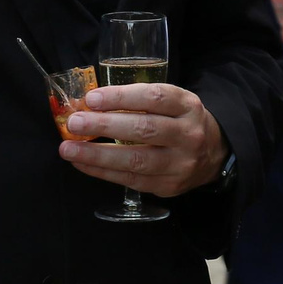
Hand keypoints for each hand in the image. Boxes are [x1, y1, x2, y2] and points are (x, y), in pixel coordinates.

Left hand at [61, 82, 227, 195]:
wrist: (213, 155)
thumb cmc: (180, 122)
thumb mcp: (173, 103)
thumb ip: (140, 101)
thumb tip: (90, 103)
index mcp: (188, 106)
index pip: (155, 98)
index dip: (121, 97)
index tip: (92, 98)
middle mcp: (188, 135)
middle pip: (144, 129)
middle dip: (105, 125)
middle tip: (75, 122)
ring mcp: (180, 163)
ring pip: (136, 160)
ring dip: (97, 155)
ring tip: (69, 149)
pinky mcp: (169, 186)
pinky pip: (131, 180)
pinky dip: (103, 172)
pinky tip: (82, 164)